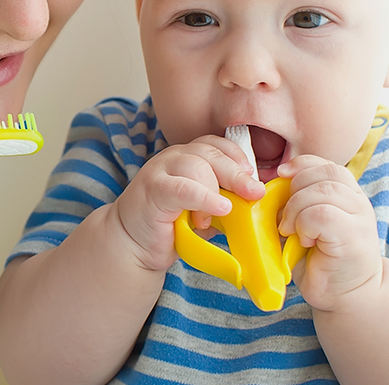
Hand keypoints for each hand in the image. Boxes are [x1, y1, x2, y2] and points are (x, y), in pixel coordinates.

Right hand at [113, 135, 264, 271]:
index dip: (238, 157)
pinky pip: (184, 187)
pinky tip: (218, 209)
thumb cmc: (171, 226)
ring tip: (217, 215)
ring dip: (215, 190)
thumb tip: (254, 203)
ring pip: (197, 166)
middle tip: (255, 193)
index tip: (254, 176)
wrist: (133, 243)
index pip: (216, 145)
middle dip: (237, 173)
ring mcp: (160, 170)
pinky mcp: (153, 188)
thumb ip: (223, 200)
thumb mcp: (204, 210)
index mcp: (188, 157)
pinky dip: (205, 197)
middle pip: (210, 153)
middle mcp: (174, 157)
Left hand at [277, 155, 381, 311]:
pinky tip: (305, 241)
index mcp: (347, 195)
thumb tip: (267, 188)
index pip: (325, 164)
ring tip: (294, 232)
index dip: (301, 165)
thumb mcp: (308, 224)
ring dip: (297, 209)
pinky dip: (305, 225)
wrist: (349, 296)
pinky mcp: (354, 236)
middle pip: (322, 173)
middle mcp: (357, 202)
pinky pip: (322, 214)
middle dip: (294, 190)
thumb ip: (298, 203)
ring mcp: (360, 218)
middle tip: (286, 219)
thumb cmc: (322, 260)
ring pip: (321, 191)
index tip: (281, 175)